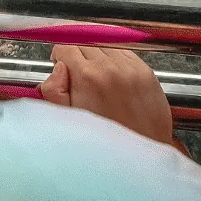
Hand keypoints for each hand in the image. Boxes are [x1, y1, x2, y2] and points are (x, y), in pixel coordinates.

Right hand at [39, 45, 174, 146]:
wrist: (139, 156)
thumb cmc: (103, 144)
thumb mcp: (67, 120)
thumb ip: (53, 90)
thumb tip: (58, 68)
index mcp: (87, 78)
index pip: (66, 47)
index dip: (60, 56)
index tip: (60, 64)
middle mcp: (110, 68)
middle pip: (85, 44)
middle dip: (78, 56)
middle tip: (78, 76)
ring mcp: (130, 69)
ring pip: (105, 46)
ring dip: (97, 56)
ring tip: (97, 78)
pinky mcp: (146, 72)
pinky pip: (125, 52)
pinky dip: (116, 59)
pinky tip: (114, 77)